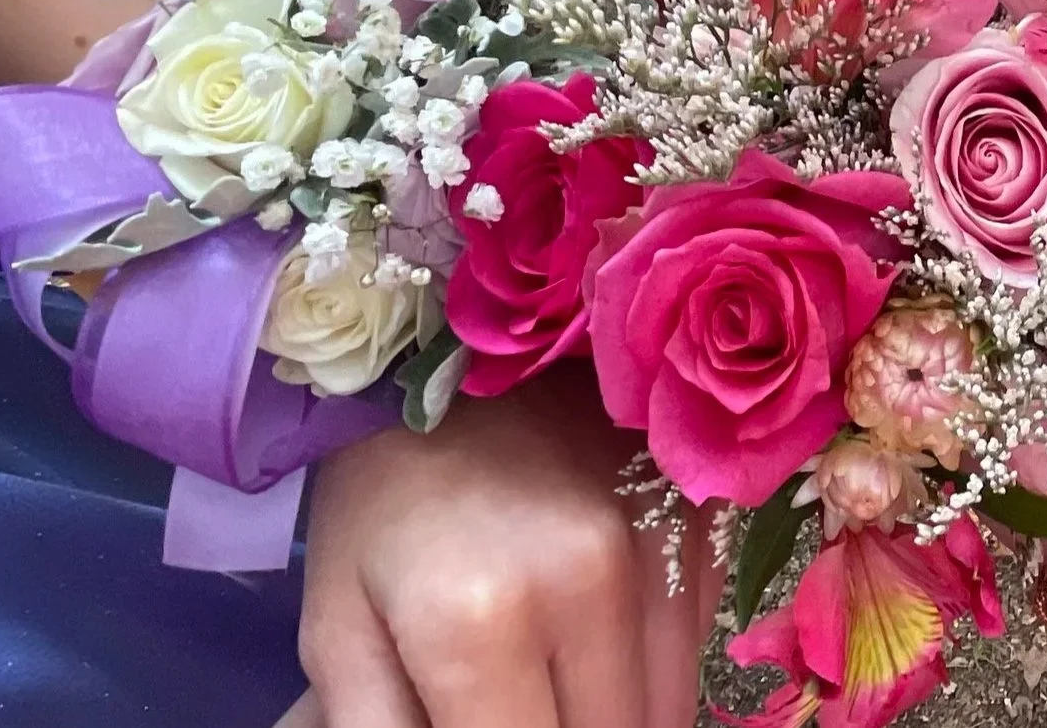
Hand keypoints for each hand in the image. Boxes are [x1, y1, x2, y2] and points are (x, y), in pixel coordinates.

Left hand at [297, 367, 719, 727]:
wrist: (461, 355)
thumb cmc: (382, 502)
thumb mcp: (341, 632)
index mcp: (475, 620)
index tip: (486, 721)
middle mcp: (587, 586)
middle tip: (512, 702)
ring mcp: (659, 551)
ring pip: (664, 715)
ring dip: (609, 716)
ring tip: (548, 680)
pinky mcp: (706, 526)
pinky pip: (692, 651)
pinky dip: (649, 672)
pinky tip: (594, 636)